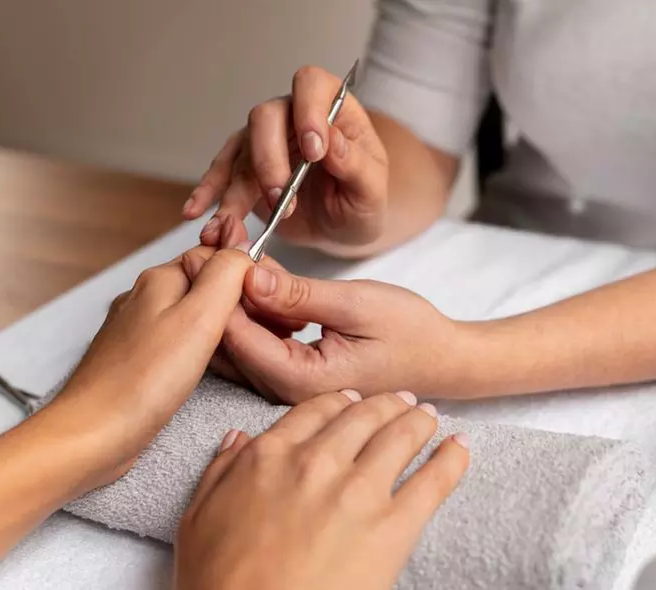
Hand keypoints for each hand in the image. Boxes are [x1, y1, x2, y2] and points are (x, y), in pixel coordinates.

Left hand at [52, 244, 255, 486]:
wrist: (93, 434)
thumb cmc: (140, 382)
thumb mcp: (199, 317)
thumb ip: (226, 275)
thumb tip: (244, 251)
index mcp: (159, 280)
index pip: (215, 256)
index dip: (246, 275)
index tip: (266, 303)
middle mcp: (145, 299)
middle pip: (204, 285)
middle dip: (234, 303)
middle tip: (259, 330)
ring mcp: (138, 330)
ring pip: (192, 315)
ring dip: (219, 328)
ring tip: (239, 351)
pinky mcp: (137, 360)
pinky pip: (178, 342)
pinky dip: (199, 350)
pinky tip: (208, 370)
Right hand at [174, 390, 469, 589]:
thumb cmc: (220, 582)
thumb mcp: (197, 519)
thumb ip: (219, 472)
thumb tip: (237, 440)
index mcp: (270, 456)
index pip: (316, 409)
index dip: (341, 401)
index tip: (353, 400)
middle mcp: (317, 462)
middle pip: (363, 415)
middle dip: (386, 403)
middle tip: (402, 401)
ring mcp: (358, 491)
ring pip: (401, 435)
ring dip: (419, 421)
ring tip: (430, 417)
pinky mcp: (393, 527)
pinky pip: (434, 480)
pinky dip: (452, 458)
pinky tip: (461, 446)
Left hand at [181, 249, 464, 402]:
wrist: (442, 359)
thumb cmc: (410, 332)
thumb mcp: (356, 303)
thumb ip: (299, 295)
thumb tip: (247, 276)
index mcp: (300, 380)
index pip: (235, 334)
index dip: (218, 285)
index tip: (213, 242)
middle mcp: (283, 392)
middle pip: (225, 339)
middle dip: (218, 286)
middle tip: (221, 236)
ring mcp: (284, 386)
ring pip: (234, 340)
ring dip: (233, 293)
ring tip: (240, 246)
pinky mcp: (289, 375)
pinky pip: (253, 341)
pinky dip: (250, 306)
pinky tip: (262, 275)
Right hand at [183, 65, 388, 251]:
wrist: (344, 226)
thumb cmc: (362, 201)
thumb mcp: (372, 189)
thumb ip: (355, 165)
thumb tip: (331, 143)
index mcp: (332, 110)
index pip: (312, 86)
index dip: (309, 112)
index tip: (315, 152)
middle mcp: (293, 117)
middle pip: (265, 117)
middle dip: (269, 160)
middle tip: (282, 201)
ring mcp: (265, 141)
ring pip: (240, 151)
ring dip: (235, 189)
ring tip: (232, 225)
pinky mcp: (246, 169)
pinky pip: (222, 175)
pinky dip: (208, 194)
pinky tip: (197, 212)